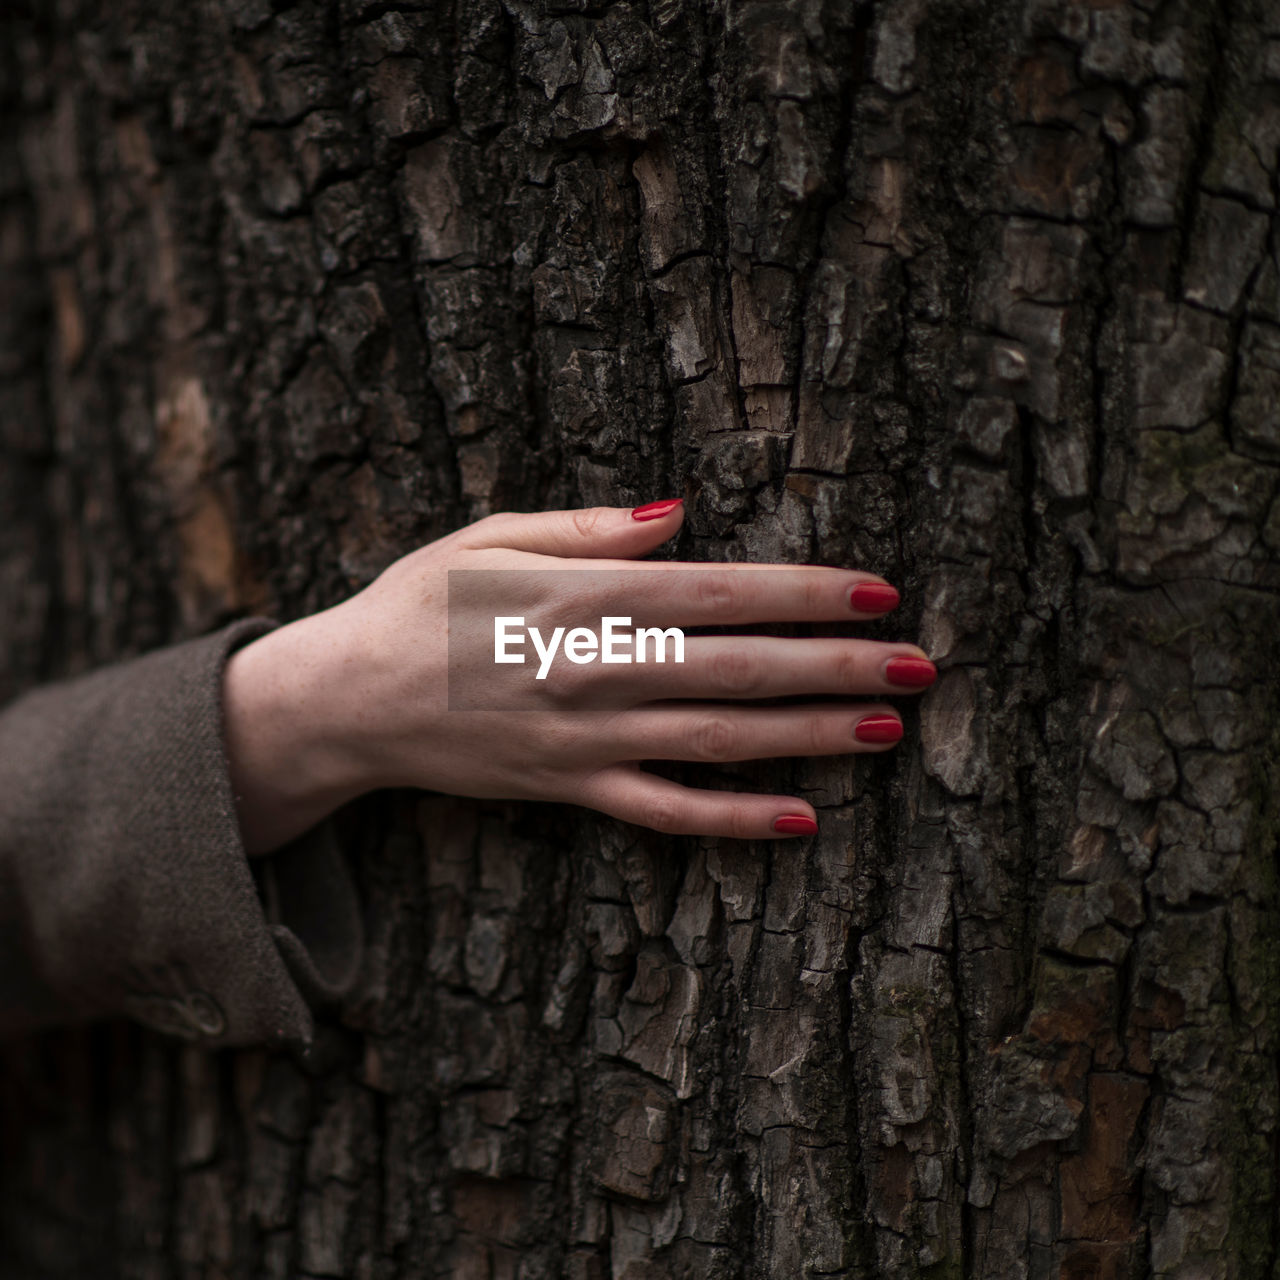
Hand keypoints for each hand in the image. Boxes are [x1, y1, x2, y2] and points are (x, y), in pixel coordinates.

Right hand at [221, 502, 934, 852]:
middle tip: (918, 664)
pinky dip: (733, 820)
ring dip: (808, 737)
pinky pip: (663, 812)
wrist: (348, 700)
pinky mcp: (570, 790)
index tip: (878, 591)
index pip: (720, 592)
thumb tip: (679, 515)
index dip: (806, 592)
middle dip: (835, 665)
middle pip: (739, 669)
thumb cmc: (420, 603)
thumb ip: (588, 527)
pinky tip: (801, 820)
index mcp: (581, 595)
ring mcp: (586, 740)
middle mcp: (594, 669)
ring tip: (887, 729)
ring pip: (717, 740)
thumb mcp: (488, 537)